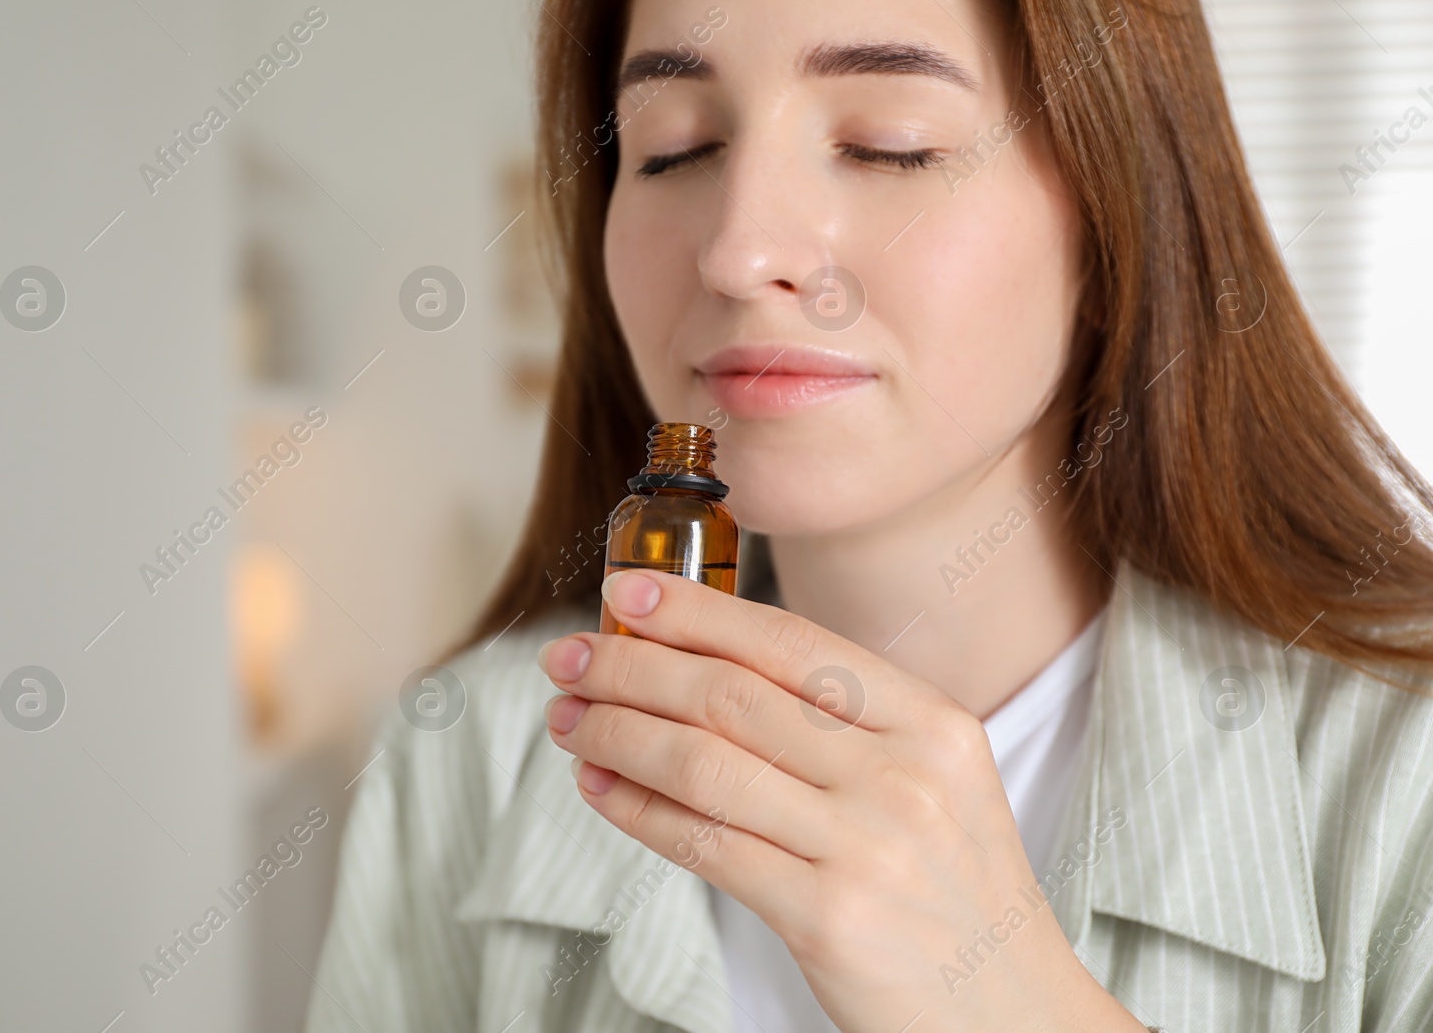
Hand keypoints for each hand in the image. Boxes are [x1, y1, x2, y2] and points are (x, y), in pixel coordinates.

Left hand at [536, 569, 1146, 1032]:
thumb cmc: (955, 892)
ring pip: (703, 763)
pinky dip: (637, 810)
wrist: (1014, 1012)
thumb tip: (706, 664)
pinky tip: (601, 787)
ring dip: (617, 732)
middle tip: (569, 655)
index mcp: (931, 723)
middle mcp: (903, 774)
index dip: (696, 609)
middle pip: (731, 695)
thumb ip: (843, 725)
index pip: (789, 642)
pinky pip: (704, 844)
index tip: (629, 591)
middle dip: (632, 666)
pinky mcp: (828, 918)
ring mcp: (867, 846)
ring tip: (570, 718)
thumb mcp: (933, 783)